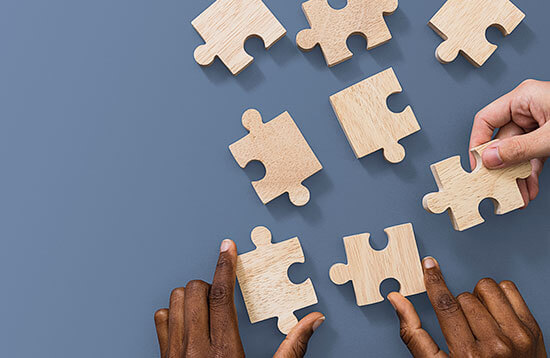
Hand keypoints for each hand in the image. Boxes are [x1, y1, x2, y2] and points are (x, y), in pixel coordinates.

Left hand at [154, 239, 324, 357]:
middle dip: (209, 284)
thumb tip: (314, 321)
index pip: (220, 296)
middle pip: (194, 292)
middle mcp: (194, 349)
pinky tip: (188, 324)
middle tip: (222, 294)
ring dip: (191, 297)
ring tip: (207, 308)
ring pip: (174, 302)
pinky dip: (173, 315)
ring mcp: (174, 355)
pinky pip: (160, 322)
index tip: (227, 247)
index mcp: (224, 351)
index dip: (225, 266)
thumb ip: (293, 348)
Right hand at [388, 257, 545, 356]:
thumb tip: (397, 300)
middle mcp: (495, 345)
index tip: (429, 266)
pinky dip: (499, 296)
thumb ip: (414, 333)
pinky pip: (509, 290)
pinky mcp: (532, 328)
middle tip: (464, 325)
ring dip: (478, 298)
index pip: (445, 304)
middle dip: (458, 305)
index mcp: (467, 355)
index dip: (434, 281)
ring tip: (480, 319)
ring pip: (487, 289)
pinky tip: (495, 313)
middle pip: (464, 297)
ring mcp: (516, 336)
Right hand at [469, 79, 549, 206]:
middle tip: (497, 187)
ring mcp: (539, 123)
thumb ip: (518, 149)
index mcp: (523, 98)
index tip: (478, 166)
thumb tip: (489, 158)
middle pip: (503, 141)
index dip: (478, 143)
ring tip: (517, 195)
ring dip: (517, 175)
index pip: (486, 120)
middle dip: (503, 168)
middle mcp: (528, 109)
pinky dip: (530, 173)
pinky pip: (533, 156)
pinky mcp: (549, 136)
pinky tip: (529, 188)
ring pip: (518, 152)